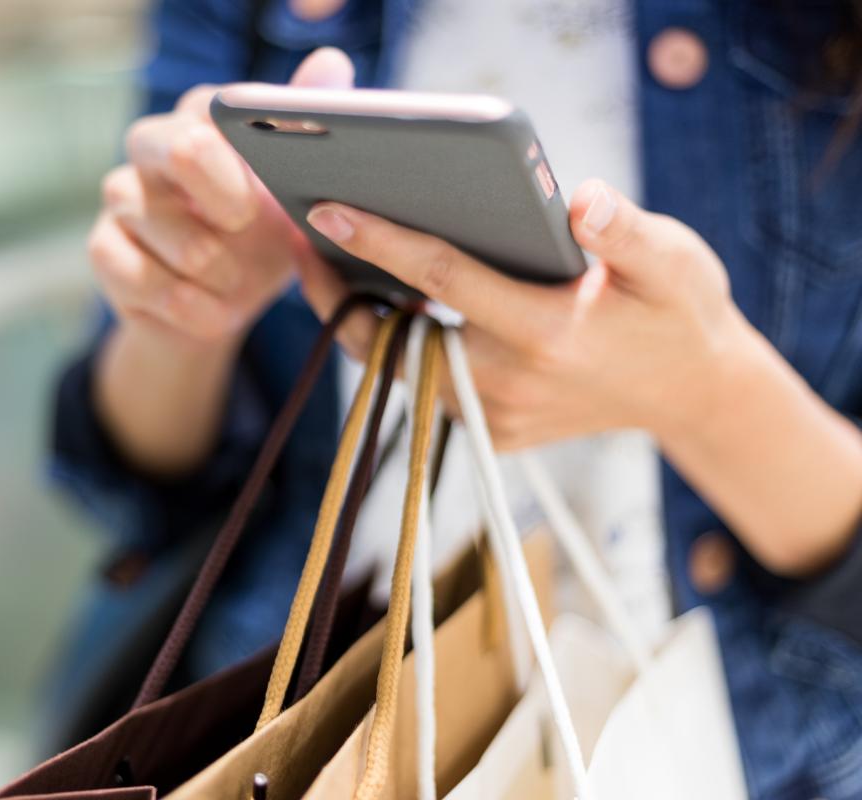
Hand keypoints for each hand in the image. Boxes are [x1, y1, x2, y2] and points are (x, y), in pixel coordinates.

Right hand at [87, 47, 355, 350]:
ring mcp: (122, 196)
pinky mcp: (103, 247)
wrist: (218, 311)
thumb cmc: (258, 241)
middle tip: (247, 228)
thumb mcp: (291, 196)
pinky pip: (138, 274)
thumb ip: (305, 130)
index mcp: (201, 120)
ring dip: (212, 267)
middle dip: (223, 195)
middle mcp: (152, 146)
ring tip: (236, 284)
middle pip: (175, 146)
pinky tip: (212, 313)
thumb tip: (332, 60)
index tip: (266, 192)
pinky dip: (186, 304)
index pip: (213, 109)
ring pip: (158, 222)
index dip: (243, 153)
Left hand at [297, 179, 751, 449]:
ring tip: (324, 265)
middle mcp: (509, 384)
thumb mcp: (673, 263)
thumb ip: (628, 233)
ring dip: (362, 321)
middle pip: (398, 338)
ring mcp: (495, 416)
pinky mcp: (490, 431)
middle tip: (301, 243)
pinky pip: (426, 384)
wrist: (688, 392)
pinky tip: (378, 301)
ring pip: (402, 367)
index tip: (325, 212)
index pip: (443, 278)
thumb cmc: (676, 313)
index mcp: (545, 334)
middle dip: (342, 294)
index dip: (380, 243)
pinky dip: (398, 346)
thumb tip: (583, 201)